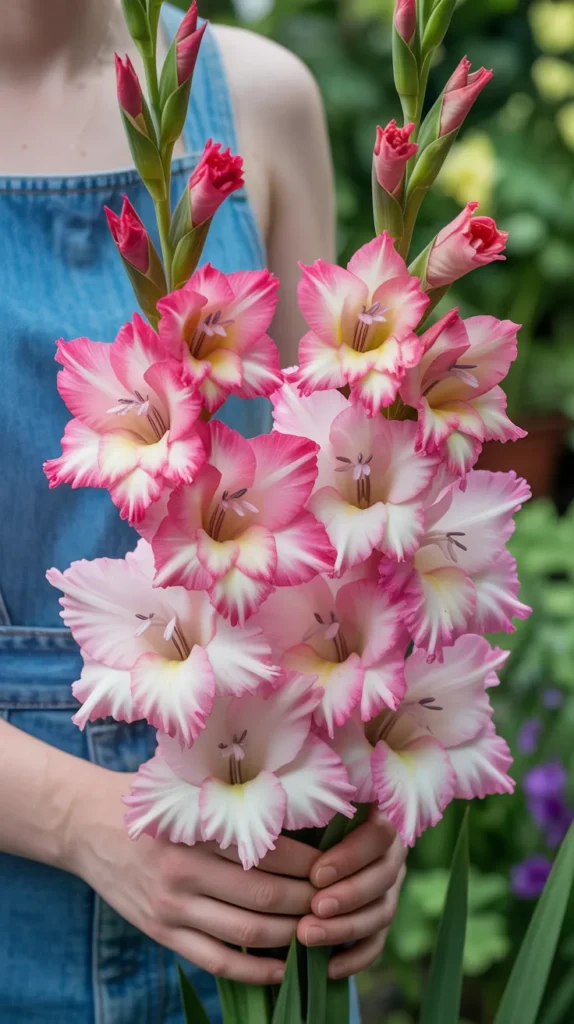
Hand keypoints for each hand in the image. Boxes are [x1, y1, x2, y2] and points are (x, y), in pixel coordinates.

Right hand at [66, 766, 318, 984]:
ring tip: (321, 931)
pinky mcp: (162, 931)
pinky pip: (217, 960)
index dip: (310, 862)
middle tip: (339, 900)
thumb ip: (231, 793)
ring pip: (247, 930)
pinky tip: (283, 969)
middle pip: (265, 894)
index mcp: (198, 827)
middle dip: (309, 901)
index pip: (269, 850)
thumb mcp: (187, 786)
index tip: (338, 863)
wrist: (85, 823)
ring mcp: (173, 905)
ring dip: (291, 935)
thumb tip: (296, 794)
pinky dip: (256, 970)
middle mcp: (186, 868)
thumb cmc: (149, 798)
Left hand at [297, 810, 405, 978]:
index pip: (380, 835)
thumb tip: (279, 817)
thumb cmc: (299, 814)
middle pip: (384, 877)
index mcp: (378, 815)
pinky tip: (328, 967)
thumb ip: (303, 806)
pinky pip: (377, 943)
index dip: (351, 857)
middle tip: (313, 908)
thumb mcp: (305, 804)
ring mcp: (388, 887)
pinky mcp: (378, 918)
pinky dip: (354, 958)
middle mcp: (390, 852)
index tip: (316, 873)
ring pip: (381, 912)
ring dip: (345, 928)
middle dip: (348, 895)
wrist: (296, 846)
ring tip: (307, 936)